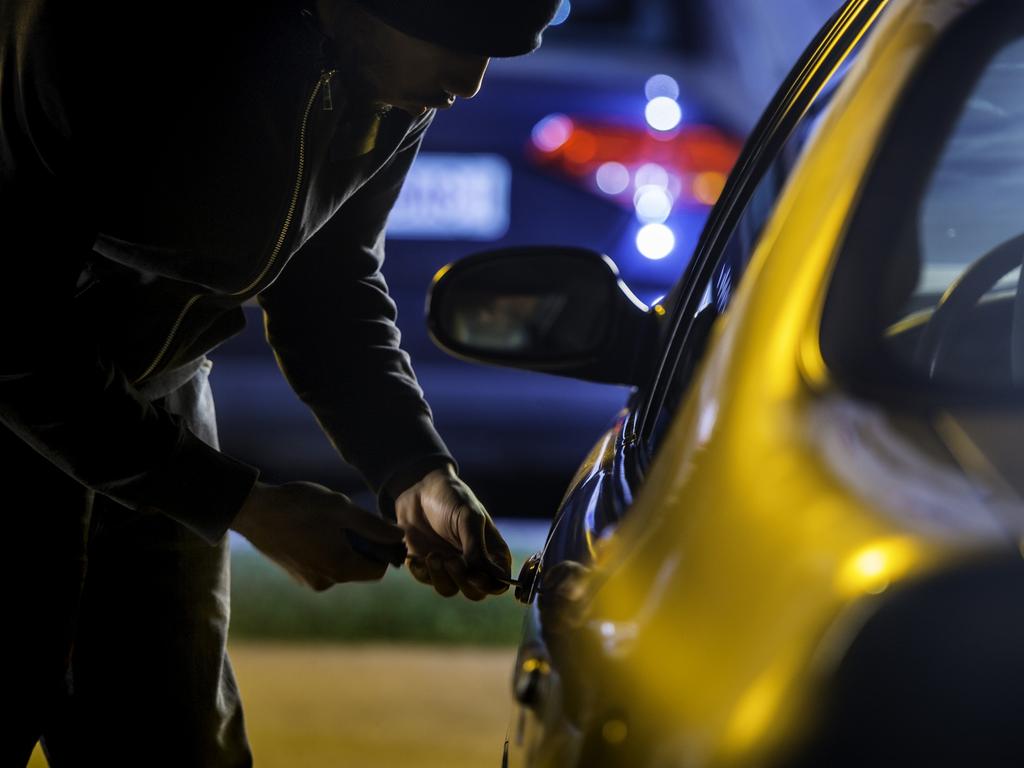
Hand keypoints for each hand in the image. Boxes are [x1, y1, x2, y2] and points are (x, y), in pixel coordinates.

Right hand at [231, 480, 404, 590]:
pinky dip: (327, 549)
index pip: (379, 570)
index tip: (376, 528)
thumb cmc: (300, 506)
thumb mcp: (342, 508)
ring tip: (326, 522)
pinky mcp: (297, 575)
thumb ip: (374, 526)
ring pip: (341, 565)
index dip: (384, 550)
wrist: (253, 510)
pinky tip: (312, 528)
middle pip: (360, 568)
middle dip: (362, 546)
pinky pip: (324, 564)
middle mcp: (326, 582)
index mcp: (340, 568)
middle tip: (347, 519)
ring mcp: (309, 581)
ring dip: (343, 546)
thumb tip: (400, 537)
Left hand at [395, 465, 511, 599]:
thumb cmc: (452, 497)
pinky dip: (422, 573)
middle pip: (475, 592)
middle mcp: (473, 563)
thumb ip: (476, 546)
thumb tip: (487, 574)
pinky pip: (426, 581)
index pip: (498, 581)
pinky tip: (417, 558)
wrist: (419, 488)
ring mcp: (450, 566)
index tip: (475, 575)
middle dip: (463, 581)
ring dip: (441, 577)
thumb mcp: (469, 517)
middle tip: (452, 560)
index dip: (489, 585)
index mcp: (491, 551)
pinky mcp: (427, 566)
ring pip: (450, 590)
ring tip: (433, 555)